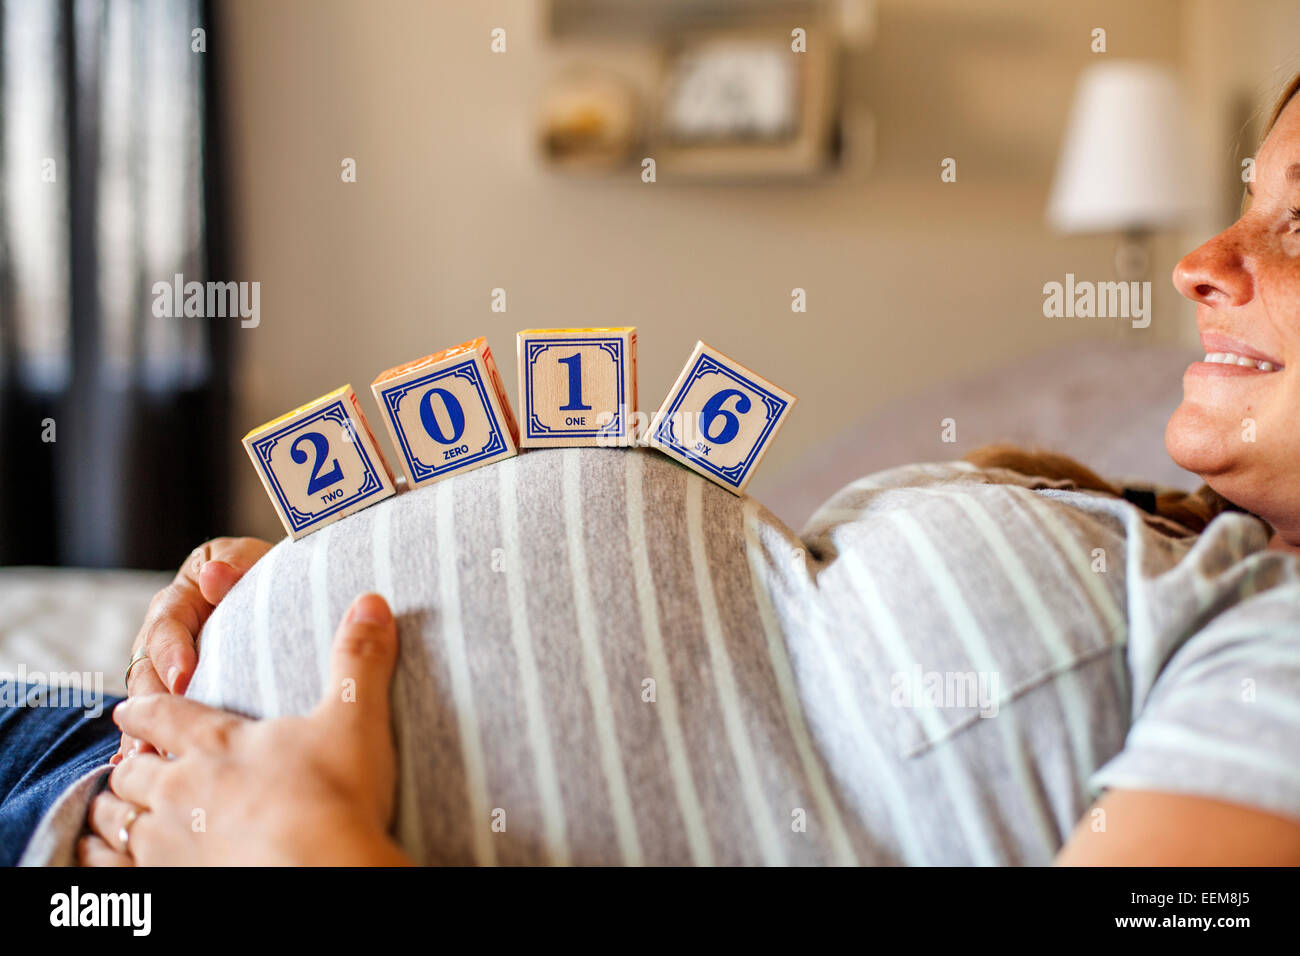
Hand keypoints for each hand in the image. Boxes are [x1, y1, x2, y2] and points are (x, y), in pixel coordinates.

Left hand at [81, 593, 410, 866]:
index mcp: (218, 742)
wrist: (320, 870)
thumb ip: (358, 661)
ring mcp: (170, 841)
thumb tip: (372, 601)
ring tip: (114, 816)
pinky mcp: (170, 883)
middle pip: (134, 772)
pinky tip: (119, 865)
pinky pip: (117, 872)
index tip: (127, 708)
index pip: (164, 715)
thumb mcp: (355, 719)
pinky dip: (109, 863)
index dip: (144, 709)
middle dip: (129, 765)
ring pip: (117, 823)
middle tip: (128, 764)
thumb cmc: (336, 796)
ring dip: (114, 815)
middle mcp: (181, 788)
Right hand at [115, 537, 271, 761]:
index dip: (171, 653)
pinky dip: (151, 742)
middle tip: (159, 733)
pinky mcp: (180, 698)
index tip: (182, 678)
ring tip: (151, 757)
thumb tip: (215, 574)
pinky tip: (148, 766)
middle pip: (147, 671)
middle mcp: (166, 636)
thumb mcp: (257, 563)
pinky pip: (160, 721)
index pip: (166, 626)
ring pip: (149, 701)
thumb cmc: (272, 577)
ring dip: (145, 729)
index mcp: (181, 599)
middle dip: (152, 703)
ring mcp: (168, 669)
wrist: (289, 599)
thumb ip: (236, 566)